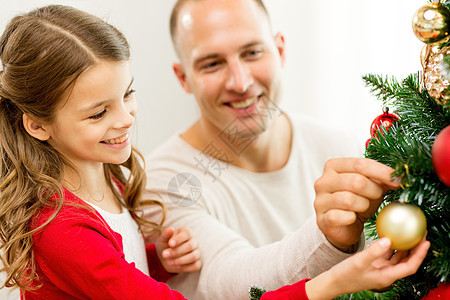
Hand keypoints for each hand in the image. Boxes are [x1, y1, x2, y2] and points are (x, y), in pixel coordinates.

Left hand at [156, 227, 201, 272]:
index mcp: (186, 232)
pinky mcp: (198, 262)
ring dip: (180, 260)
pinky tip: (177, 266)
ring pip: (193, 256)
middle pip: (190, 245)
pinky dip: (185, 267)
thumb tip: (170, 229)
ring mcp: (197, 251)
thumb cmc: (165, 245)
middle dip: (176, 251)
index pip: (187, 233)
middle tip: (164, 254)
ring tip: (168, 262)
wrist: (167, 257)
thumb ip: (166, 234)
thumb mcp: (163, 239)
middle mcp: (194, 241)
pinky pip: (195, 266)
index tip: (170, 244)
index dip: (179, 239)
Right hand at [305, 237, 429, 298]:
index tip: (425, 242)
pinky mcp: (374, 264)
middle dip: (416, 248)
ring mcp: (381, 269)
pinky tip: (391, 235)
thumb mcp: (359, 262)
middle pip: (407, 261)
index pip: (410, 266)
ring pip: (398, 257)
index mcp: (386, 276)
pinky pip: (388, 254)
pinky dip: (392, 245)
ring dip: (406, 246)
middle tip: (421, 233)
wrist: (334, 282)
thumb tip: (388, 239)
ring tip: (410, 233)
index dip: (419, 254)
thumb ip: (374, 251)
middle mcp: (386, 273)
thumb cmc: (345, 275)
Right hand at [314, 158, 399, 251]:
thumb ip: (382, 178)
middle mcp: (323, 181)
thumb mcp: (371, 186)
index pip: (360, 164)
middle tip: (379, 196)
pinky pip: (340, 216)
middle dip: (374, 190)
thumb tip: (401, 175)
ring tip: (364, 207)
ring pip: (349, 199)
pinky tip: (353, 218)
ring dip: (363, 205)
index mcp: (334, 166)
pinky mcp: (321, 219)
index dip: (383, 172)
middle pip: (356, 181)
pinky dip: (351, 218)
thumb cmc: (358, 202)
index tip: (399, 180)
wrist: (344, 226)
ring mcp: (320, 200)